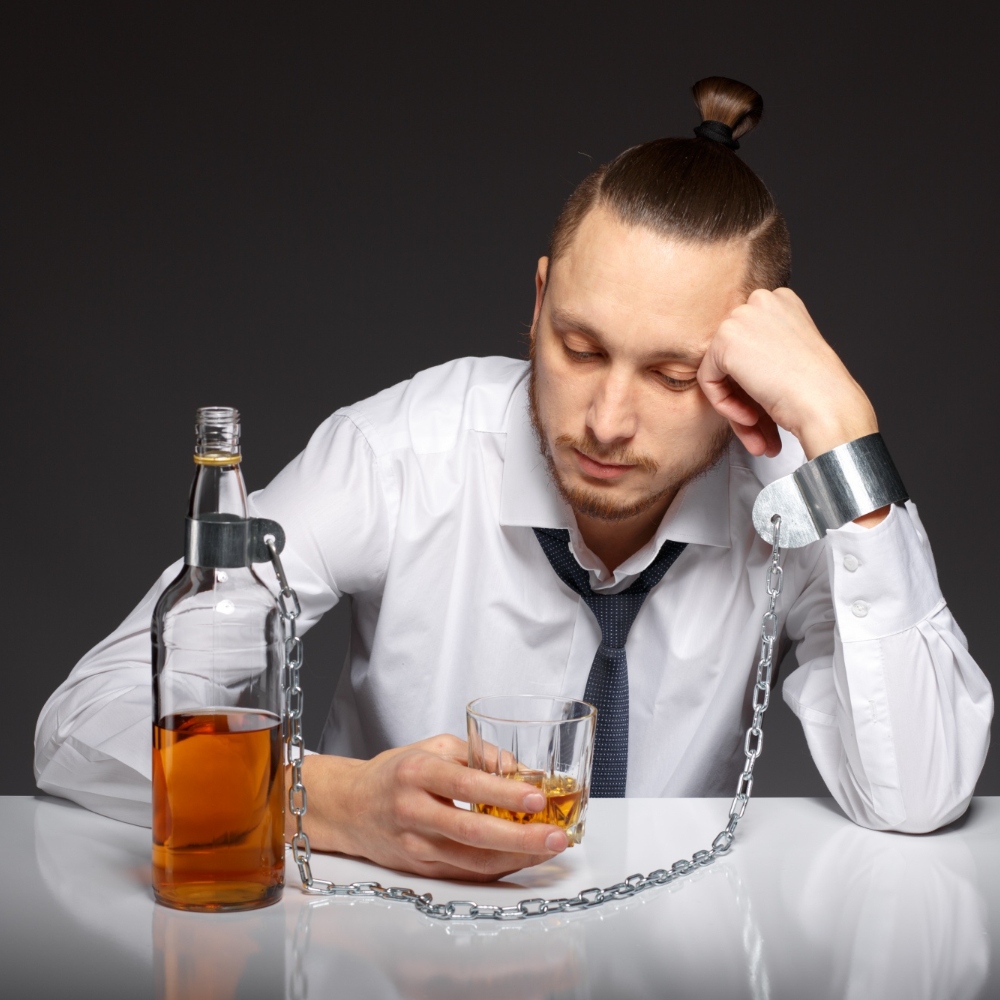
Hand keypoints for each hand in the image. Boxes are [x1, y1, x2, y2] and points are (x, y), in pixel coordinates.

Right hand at [288, 735, 568, 880]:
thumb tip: (525, 772)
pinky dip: (497, 868)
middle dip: (520, 838)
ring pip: (472, 861)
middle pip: (472, 832)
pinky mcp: (419, 869)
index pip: (465, 784)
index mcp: (417, 773)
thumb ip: (479, 755)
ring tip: (549, 848)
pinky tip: (522, 859)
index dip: (502, 794)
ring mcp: (415, 846)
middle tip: (556, 836)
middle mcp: (413, 811)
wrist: (349, 807)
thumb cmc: (396, 772)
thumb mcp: (434, 747)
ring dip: (516, 858)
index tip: (536, 798)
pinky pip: (465, 873)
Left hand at [698, 288, 877, 460]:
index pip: (749, 342)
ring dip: (736, 403)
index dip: (755, 378)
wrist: (826, 405)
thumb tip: (734, 369)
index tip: (769, 401)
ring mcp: (742, 317)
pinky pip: (708, 379)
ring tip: (756, 428)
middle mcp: (761, 301)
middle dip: (743, 394)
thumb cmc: (818, 390)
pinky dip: (723, 404)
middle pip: (733, 355)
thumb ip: (761, 353)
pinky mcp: (725, 340)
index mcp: (782, 302)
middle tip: (758, 423)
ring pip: (719, 369)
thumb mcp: (790, 359)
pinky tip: (750, 417)